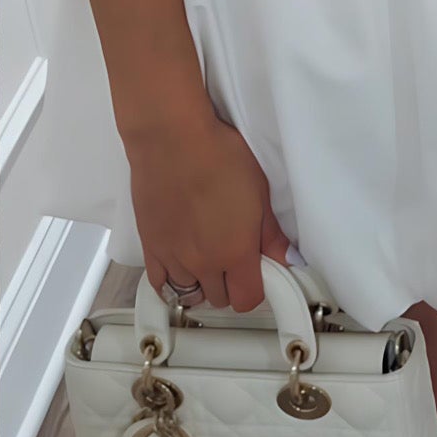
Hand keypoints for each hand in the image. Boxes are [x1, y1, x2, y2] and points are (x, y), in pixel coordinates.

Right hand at [124, 110, 296, 312]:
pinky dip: (170, 283)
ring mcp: (174, 255)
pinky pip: (159, 283)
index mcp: (235, 251)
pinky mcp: (151, 244)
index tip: (256, 274)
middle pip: (220, 298)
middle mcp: (204, 261)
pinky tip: (178, 270)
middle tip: (232, 259)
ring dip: (201, 282)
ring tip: (205, 260)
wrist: (172, 137)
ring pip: (190, 292)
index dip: (256, 290)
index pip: (248, 299)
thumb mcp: (258, 191)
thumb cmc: (215, 154)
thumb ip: (271, 233)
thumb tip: (286, 256)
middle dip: (229, 284)